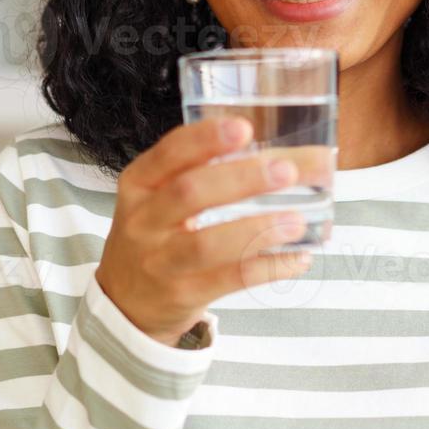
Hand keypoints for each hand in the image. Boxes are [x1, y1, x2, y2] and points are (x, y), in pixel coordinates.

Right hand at [95, 116, 326, 347]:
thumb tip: (302, 157)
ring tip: (297, 221)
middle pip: (190, 193)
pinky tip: (297, 258)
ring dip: (257, 230)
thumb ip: (212, 172)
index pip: (169, 153)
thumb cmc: (158, 234)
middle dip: (241, 179)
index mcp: (140, 183)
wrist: (126, 300)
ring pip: (207, 243)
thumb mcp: (162, 197)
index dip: (205, 139)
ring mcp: (160, 261)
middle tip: (286, 171)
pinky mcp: (182, 294)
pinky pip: (229, 280)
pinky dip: (267, 268)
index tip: (244, 128)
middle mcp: (144, 220)